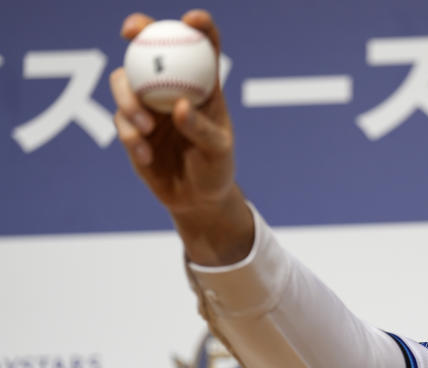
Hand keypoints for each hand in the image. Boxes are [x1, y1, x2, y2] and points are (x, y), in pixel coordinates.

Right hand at [111, 9, 252, 264]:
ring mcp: (149, 104)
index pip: (203, 45)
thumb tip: (179, 105)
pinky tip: (145, 157)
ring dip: (129, 98)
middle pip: (153, 47)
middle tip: (131, 31)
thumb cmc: (217, 170)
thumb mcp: (219, 152)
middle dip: (140, 29)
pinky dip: (131, 136)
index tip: (190, 19)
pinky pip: (121, 119)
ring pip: (126, 79)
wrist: (196, 200)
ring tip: (145, 128)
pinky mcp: (132, 126)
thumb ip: (202, 128)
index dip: (198, 25)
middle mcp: (174, 87)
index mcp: (205, 86)